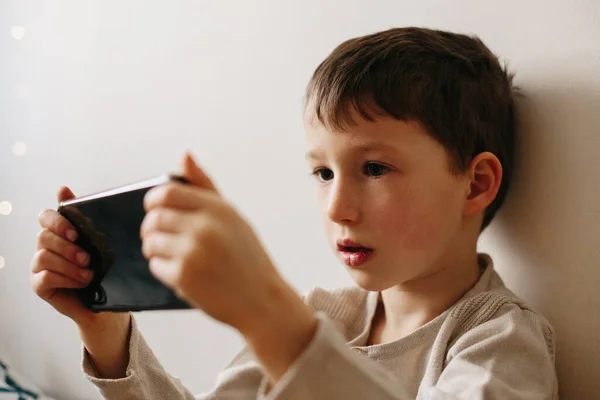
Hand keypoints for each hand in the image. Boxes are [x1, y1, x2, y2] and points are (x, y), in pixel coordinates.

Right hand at [31, 187, 127, 329]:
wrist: (103, 300)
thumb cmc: (100, 267)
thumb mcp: (96, 241)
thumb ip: (82, 217)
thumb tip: (62, 188)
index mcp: (58, 232)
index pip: (45, 216)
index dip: (57, 221)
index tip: (76, 232)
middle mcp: (44, 247)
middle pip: (43, 236)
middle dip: (68, 247)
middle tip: (88, 258)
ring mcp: (38, 266)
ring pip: (43, 257)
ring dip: (69, 265)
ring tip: (89, 274)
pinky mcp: (39, 285)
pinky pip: (45, 277)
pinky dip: (66, 279)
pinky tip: (81, 282)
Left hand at [141, 152, 284, 332]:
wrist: (261, 299)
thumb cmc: (247, 256)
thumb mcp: (232, 216)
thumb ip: (205, 186)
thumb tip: (184, 155)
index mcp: (217, 208)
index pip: (167, 192)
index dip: (153, 200)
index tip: (155, 208)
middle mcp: (204, 227)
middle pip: (154, 218)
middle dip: (151, 228)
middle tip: (160, 236)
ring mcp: (192, 252)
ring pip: (151, 242)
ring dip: (155, 249)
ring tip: (173, 255)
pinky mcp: (184, 277)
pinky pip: (155, 266)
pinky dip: (163, 269)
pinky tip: (182, 272)